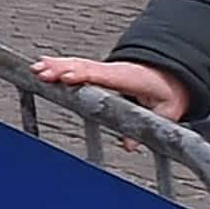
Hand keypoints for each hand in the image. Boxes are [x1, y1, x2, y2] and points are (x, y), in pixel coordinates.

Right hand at [33, 56, 190, 115]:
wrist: (172, 74)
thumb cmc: (167, 90)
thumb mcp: (167, 111)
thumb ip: (150, 124)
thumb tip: (130, 144)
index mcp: (130, 76)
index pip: (102, 75)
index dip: (83, 76)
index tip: (67, 78)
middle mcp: (114, 69)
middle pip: (83, 67)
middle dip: (61, 69)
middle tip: (42, 72)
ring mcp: (106, 68)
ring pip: (77, 64)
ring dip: (56, 66)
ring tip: (37, 68)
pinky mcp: (100, 71)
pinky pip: (78, 65)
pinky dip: (60, 64)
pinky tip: (44, 65)